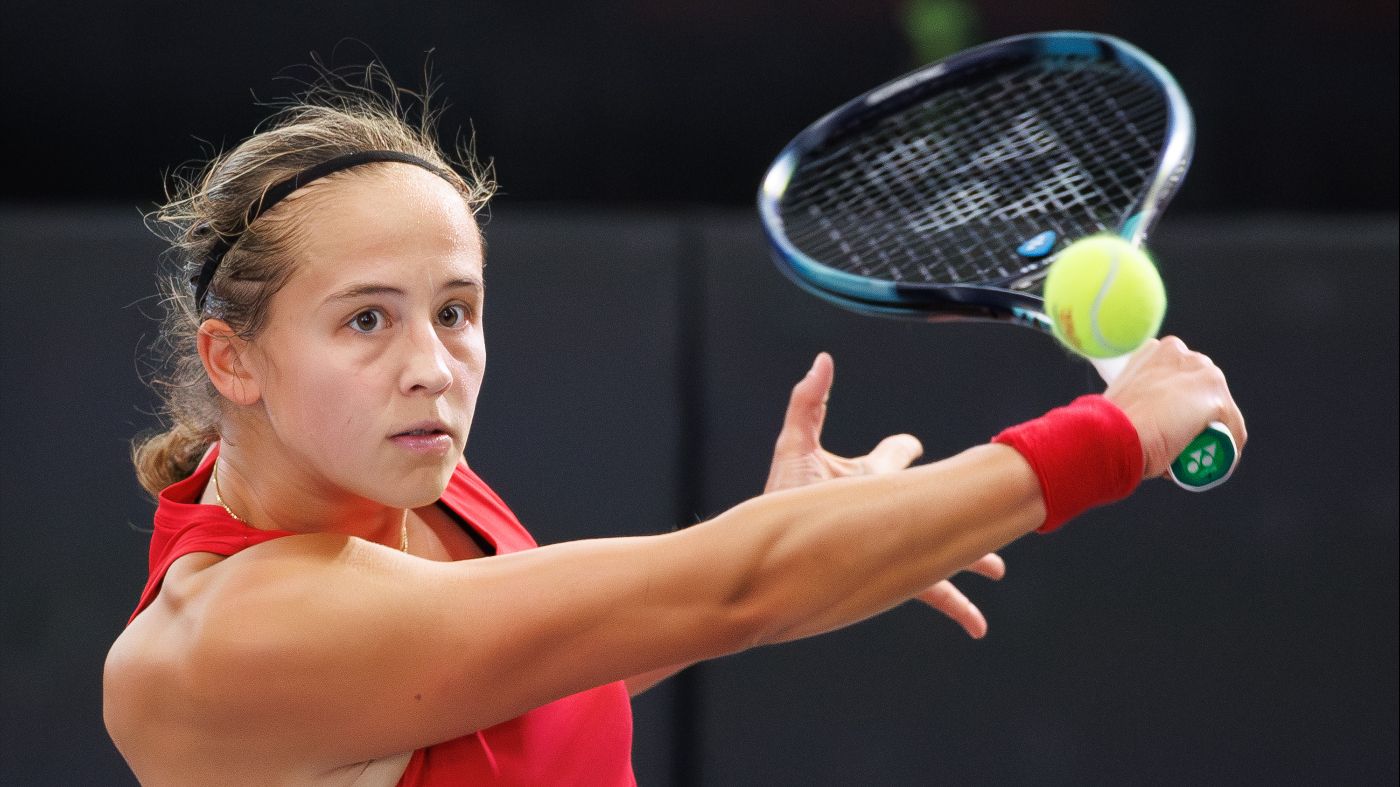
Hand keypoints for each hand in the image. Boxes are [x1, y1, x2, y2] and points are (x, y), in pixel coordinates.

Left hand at [764, 352, 1003, 637]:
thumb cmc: (778, 504)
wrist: (768, 559)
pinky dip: (957, 608)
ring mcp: (891, 546)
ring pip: (943, 550)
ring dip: (973, 557)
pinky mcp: (890, 577)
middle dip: (958, 503)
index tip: (911, 445)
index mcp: (867, 478)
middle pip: (932, 503)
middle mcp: (884, 512)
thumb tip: (823, 359)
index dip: (903, 448)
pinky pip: (931, 593)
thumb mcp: (794, 449)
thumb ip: (808, 402)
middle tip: (987, 499)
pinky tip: (977, 627)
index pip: (894, 456)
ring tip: (997, 569)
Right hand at [1103, 337, 1247, 478]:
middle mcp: (1185, 354)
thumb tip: (1146, 415)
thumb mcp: (1126, 397)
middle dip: (1198, 416)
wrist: (1111, 434)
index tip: (1169, 426)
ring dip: (1213, 432)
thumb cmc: (1108, 424)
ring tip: (1195, 456)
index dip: (1179, 405)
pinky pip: (1234, 431)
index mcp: (1160, 350)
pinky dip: (1228, 450)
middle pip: (1204, 391)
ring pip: (1221, 409)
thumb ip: (1143, 394)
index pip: (1183, 378)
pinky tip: (1213, 465)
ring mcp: (1204, 374)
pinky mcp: (1217, 399)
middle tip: (1181, 442)